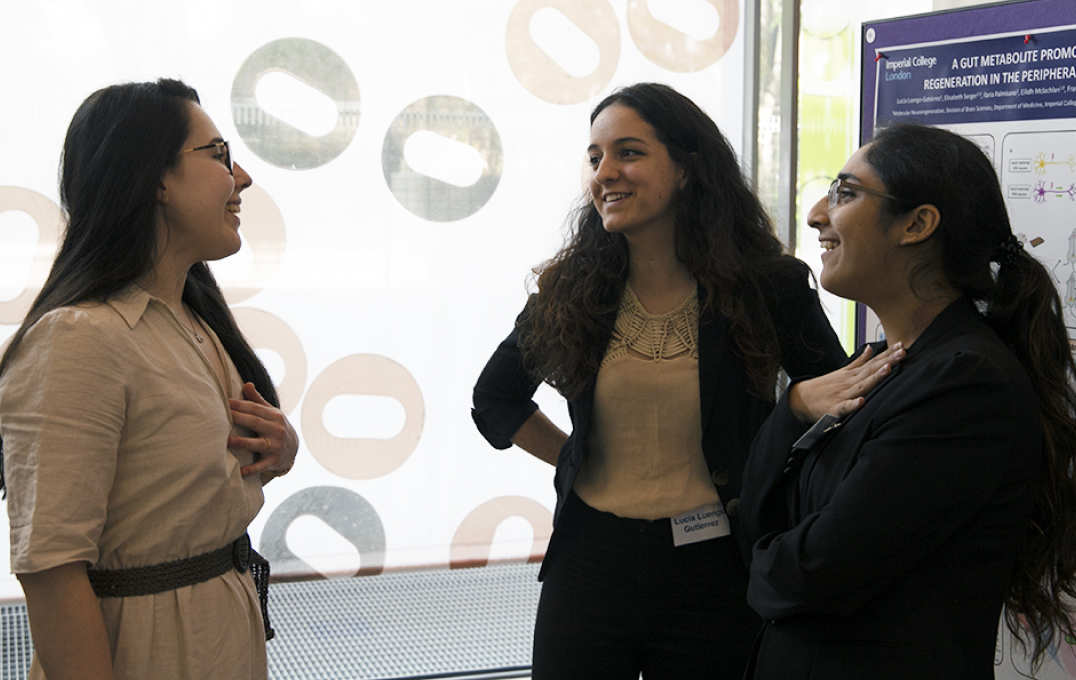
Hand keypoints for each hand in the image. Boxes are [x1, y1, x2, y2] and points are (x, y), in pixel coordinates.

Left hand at [229, 382, 298, 480]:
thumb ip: (258, 400)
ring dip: (242, 443)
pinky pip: (261, 466)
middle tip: (220, 415)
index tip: (224, 402)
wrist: (294, 449)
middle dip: (238, 418)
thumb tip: (246, 384)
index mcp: (275, 416)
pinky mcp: (274, 461)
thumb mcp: (271, 413)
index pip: (254, 408)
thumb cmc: (276, 428)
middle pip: (255, 422)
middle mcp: (277, 430)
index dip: (239, 405)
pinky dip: (252, 469)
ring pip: (258, 444)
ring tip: (227, 441)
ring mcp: (276, 446)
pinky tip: (240, 471)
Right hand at [788, 343, 905, 422]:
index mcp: (852, 375)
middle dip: (887, 361)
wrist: (801, 399)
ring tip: (887, 369)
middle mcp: (849, 382)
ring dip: (874, 377)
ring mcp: (842, 394)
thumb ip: (858, 361)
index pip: (873, 363)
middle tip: (902, 352)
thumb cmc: (824, 387)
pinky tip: (861, 402)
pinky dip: (852, 405)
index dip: (888, 355)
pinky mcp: (834, 409)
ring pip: (862, 386)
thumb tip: (870, 348)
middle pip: (871, 371)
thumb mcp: (842, 372)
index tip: (902, 346)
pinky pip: (844, 407)